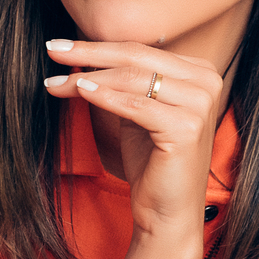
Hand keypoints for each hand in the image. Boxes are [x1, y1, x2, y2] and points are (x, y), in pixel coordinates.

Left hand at [43, 38, 223, 246]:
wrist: (167, 212)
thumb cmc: (152, 163)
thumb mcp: (135, 112)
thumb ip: (122, 82)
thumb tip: (80, 54)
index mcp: (199, 72)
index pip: (140, 50)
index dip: (98, 47)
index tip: (61, 47)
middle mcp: (206, 82)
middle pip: (136, 57)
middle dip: (88, 53)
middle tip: (52, 49)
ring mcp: (200, 104)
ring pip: (132, 78)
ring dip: (88, 77)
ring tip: (56, 81)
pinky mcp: (187, 128)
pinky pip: (135, 105)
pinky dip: (104, 97)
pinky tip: (79, 91)